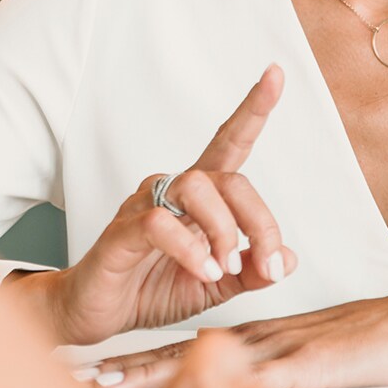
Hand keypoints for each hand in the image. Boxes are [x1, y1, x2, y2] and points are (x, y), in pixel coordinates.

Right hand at [25, 64, 297, 344]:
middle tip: (266, 264)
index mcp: (199, 199)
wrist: (98, 314)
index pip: (230, 143)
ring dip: (223, 231)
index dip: (253, 110)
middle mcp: (173, 190)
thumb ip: (249, 272)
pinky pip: (160, 222)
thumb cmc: (150, 290)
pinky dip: (189, 248)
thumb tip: (290, 260)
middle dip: (260, 222)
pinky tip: (200, 271)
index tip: (276, 74)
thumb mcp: (215, 288)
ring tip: (220, 269)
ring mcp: (145, 205)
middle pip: (229, 177)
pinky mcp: (123, 230)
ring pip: (196, 188)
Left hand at [88, 282, 387, 387]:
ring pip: (202, 363)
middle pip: (184, 356)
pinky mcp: (303, 363)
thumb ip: (281, 369)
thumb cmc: (371, 342)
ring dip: (148, 374)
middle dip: (130, 368)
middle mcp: (261, 340)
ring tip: (102, 384)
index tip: (104, 372)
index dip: (147, 362)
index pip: (193, 349)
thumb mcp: (314, 357)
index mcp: (261, 337)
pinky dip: (211, 383)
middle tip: (82, 378)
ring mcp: (279, 350)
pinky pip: (248, 374)